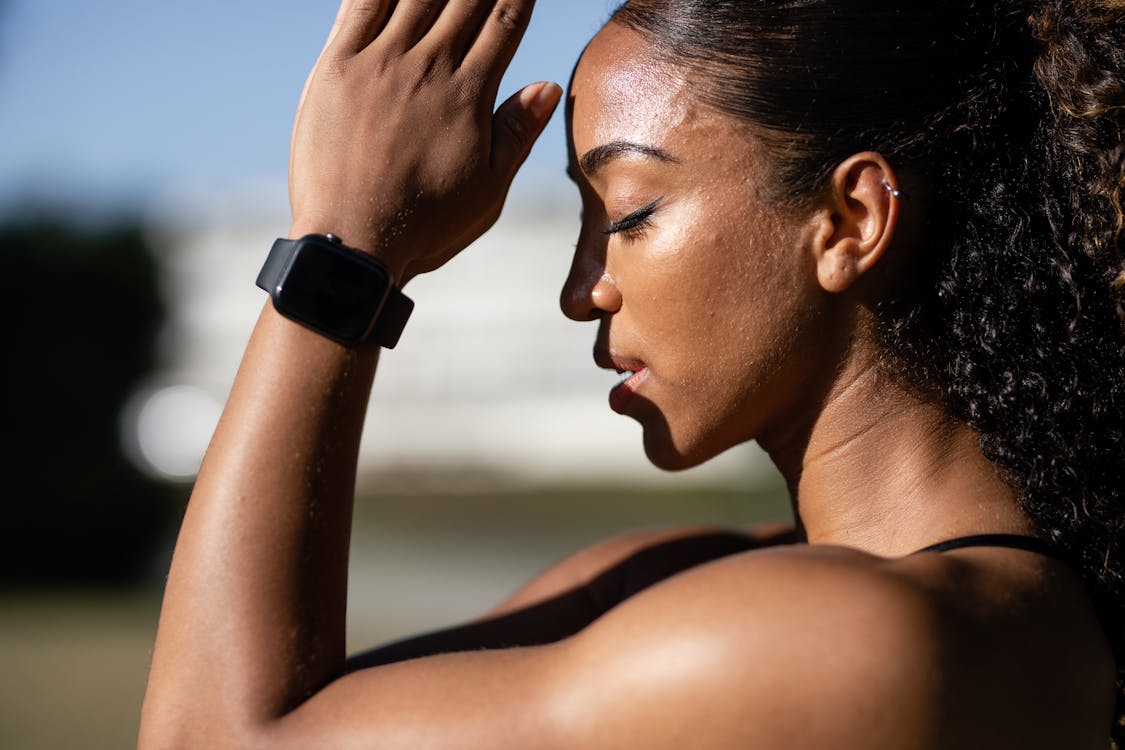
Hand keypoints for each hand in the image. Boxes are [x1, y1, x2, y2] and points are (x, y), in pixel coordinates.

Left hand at [289, 0, 560, 283]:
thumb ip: (517, 133)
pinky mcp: (336, 66)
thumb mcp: (487, 191)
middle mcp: (427, 68)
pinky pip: (360, 2)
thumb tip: (548, 86)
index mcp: (468, 96)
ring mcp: (379, 63)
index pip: (504, 21)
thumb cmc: (424, 226)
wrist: (350, 243)